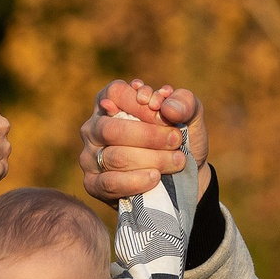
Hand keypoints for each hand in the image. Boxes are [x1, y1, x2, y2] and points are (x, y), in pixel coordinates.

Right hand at [78, 79, 204, 201]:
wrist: (181, 178)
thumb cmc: (178, 141)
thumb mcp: (189, 116)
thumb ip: (185, 102)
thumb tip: (167, 106)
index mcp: (110, 101)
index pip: (115, 94)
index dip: (140, 104)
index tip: (165, 115)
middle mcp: (94, 127)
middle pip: (112, 129)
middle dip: (148, 136)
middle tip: (176, 140)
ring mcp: (89, 156)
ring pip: (115, 157)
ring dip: (151, 159)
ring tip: (176, 161)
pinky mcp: (93, 184)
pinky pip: (110, 183)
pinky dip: (135, 181)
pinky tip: (155, 177)